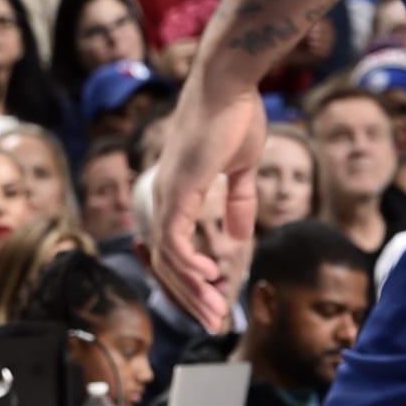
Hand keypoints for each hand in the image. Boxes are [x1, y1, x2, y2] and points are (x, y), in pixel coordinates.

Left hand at [150, 68, 266, 331]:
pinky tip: (206, 278)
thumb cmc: (235, 116)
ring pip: (168, 257)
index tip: (216, 299)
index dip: (193, 279)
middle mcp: (164, 197)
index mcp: (176, 192)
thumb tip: (237, 236)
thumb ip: (237, 202)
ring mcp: (167, 193)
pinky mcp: (177, 189)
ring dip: (192, 288)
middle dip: (192, 296)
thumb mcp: (241, 168)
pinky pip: (173, 239)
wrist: (229, 84)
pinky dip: (187, 263)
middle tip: (215, 321)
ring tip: (215, 310)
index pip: (174, 248)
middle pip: (166, 262)